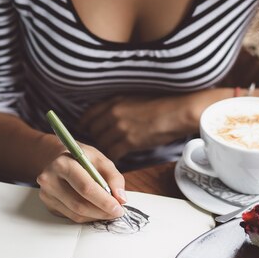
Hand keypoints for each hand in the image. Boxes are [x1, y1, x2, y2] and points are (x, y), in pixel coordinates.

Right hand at [37, 142, 126, 222]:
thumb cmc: (81, 158)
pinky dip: (87, 216)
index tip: (119, 208)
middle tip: (117, 212)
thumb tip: (121, 198)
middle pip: (80, 204)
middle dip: (102, 211)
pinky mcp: (48, 204)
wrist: (58, 158)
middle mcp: (50, 179)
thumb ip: (113, 177)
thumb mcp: (99, 159)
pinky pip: (71, 216)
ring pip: (76, 214)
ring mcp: (47, 194)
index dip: (104, 200)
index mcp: (63, 164)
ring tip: (109, 211)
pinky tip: (96, 210)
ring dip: (96, 216)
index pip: (86, 187)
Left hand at [79, 94, 198, 162]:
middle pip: (93, 131)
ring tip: (107, 154)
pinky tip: (117, 159)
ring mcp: (120, 128)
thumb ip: (119, 106)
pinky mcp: (129, 142)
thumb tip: (110, 115)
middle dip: (94, 139)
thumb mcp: (134, 98)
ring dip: (103, 150)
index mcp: (114, 101)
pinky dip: (114, 158)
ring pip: (101, 144)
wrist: (176, 112)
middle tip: (97, 145)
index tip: (82, 130)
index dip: (84, 124)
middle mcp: (113, 114)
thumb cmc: (160, 104)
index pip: (89, 114)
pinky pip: (113, 154)